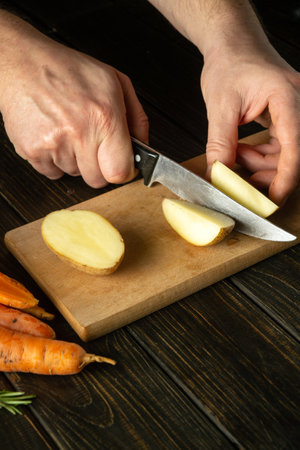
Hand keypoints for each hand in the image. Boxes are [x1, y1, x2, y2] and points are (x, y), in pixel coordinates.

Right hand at [0, 20, 148, 187]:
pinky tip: (54, 136)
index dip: (122, 171)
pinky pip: (52, 174)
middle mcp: (80, 134)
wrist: (21, 62)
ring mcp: (54, 145)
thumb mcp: (115, 82)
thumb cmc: (68, 70)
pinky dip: (55, 161)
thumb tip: (144, 147)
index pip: (120, 173)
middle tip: (91, 142)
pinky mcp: (32, 151)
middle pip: (97, 180)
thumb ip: (136, 118)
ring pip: (75, 175)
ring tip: (68, 131)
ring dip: (75, 160)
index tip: (120, 164)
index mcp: (105, 117)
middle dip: (98, 166)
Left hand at [201, 47, 299, 204]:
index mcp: (288, 97)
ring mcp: (295, 111)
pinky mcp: (287, 116)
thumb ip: (220, 145)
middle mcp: (298, 104)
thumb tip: (218, 177)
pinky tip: (243, 152)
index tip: (272, 199)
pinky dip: (262, 155)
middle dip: (269, 173)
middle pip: (294, 153)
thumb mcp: (220, 107)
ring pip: (287, 153)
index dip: (285, 177)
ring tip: (236, 159)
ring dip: (262, 164)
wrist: (232, 45)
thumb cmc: (229, 64)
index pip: (294, 146)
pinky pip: (281, 145)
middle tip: (243, 182)